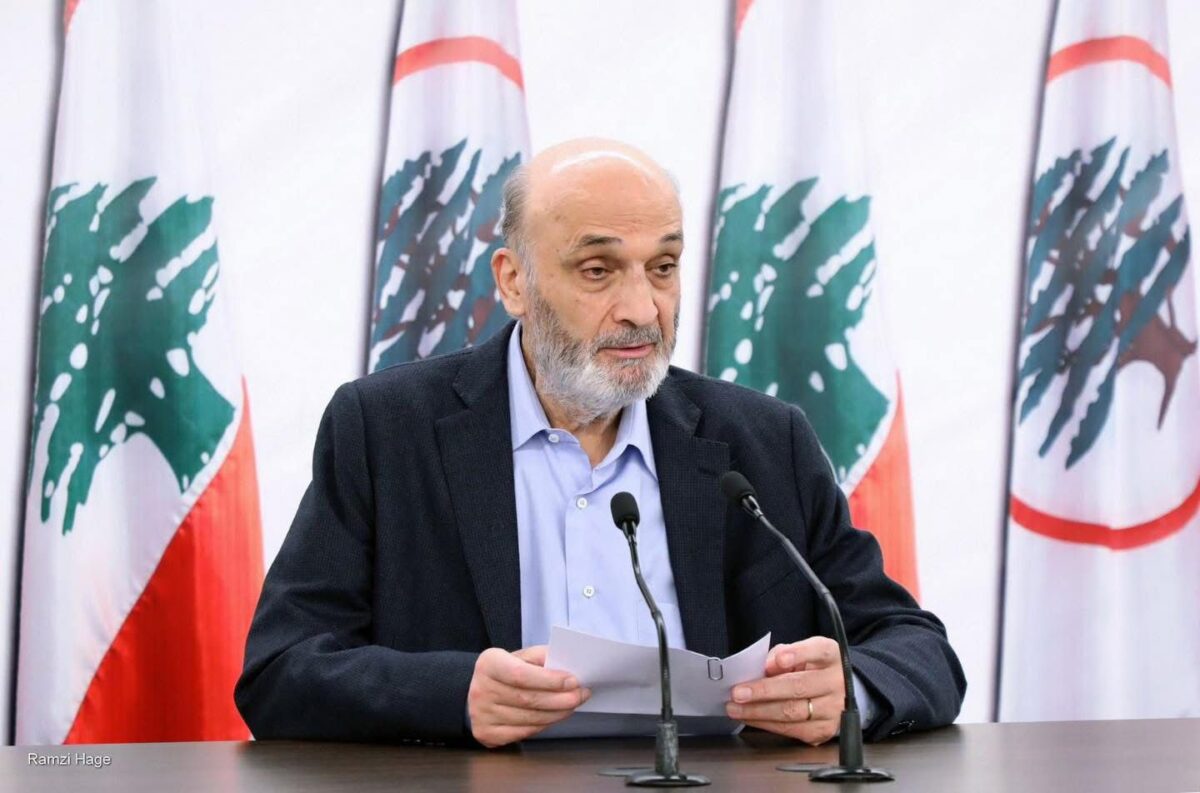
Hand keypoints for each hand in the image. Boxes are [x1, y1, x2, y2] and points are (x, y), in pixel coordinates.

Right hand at [467, 645, 590, 747]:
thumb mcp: (518, 656)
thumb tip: (567, 664)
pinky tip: (555, 716)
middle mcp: (481, 689)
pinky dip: (544, 725)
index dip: (549, 680)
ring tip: (572, 705)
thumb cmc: (505, 672)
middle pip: (528, 699)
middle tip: (581, 695)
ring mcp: (482, 714)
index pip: (521, 674)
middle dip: (560, 699)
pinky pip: (523, 732)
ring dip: (556, 713)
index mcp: (489, 664)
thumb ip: (540, 657)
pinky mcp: (486, 733)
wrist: (478, 691)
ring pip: (529, 718)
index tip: (572, 680)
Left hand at [724, 637, 842, 744]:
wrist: (837, 693)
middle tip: (738, 692)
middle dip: (764, 690)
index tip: (777, 660)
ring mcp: (833, 709)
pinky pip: (792, 730)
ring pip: (793, 712)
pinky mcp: (825, 730)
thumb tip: (765, 667)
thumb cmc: (812, 669)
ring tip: (736, 708)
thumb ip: (782, 655)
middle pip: (799, 687)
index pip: (818, 651)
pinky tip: (750, 718)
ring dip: (759, 711)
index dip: (798, 654)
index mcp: (831, 656)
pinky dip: (766, 724)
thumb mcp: (800, 654)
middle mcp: (836, 682)